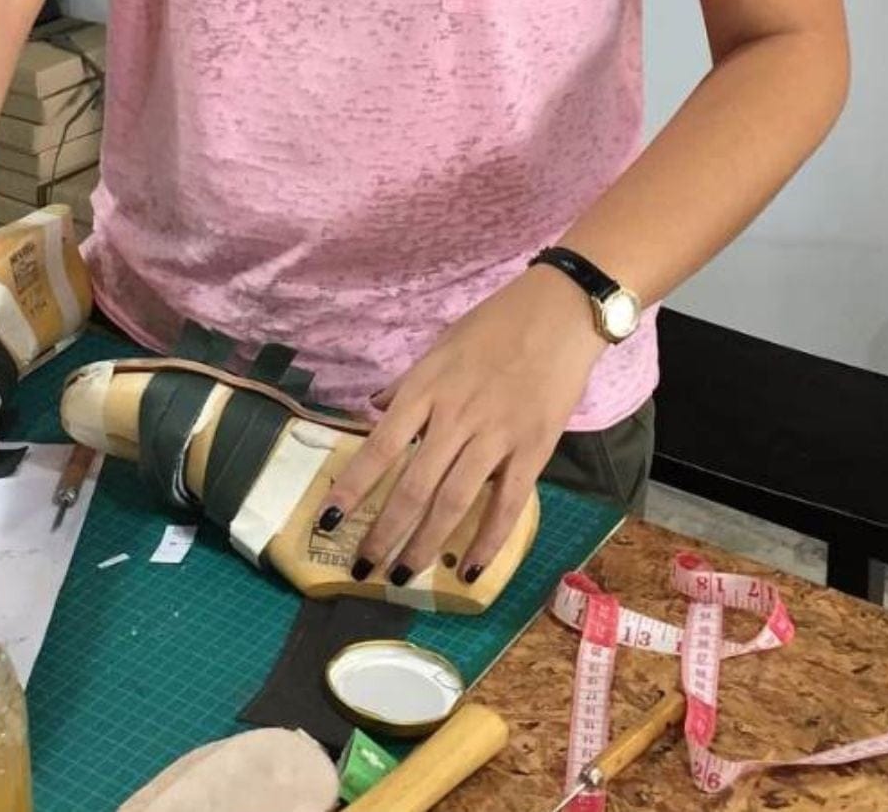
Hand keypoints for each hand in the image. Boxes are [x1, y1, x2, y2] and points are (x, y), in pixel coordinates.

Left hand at [319, 266, 606, 585]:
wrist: (560, 310)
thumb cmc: (495, 324)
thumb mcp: (440, 346)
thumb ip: (407, 385)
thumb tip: (373, 408)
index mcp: (426, 389)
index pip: (379, 448)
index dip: (352, 488)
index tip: (328, 520)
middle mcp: (455, 417)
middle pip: (413, 487)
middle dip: (384, 533)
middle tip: (363, 569)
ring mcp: (496, 436)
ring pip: (453, 503)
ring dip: (425, 545)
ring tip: (403, 577)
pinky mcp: (534, 449)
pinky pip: (507, 504)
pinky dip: (488, 541)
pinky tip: (470, 570)